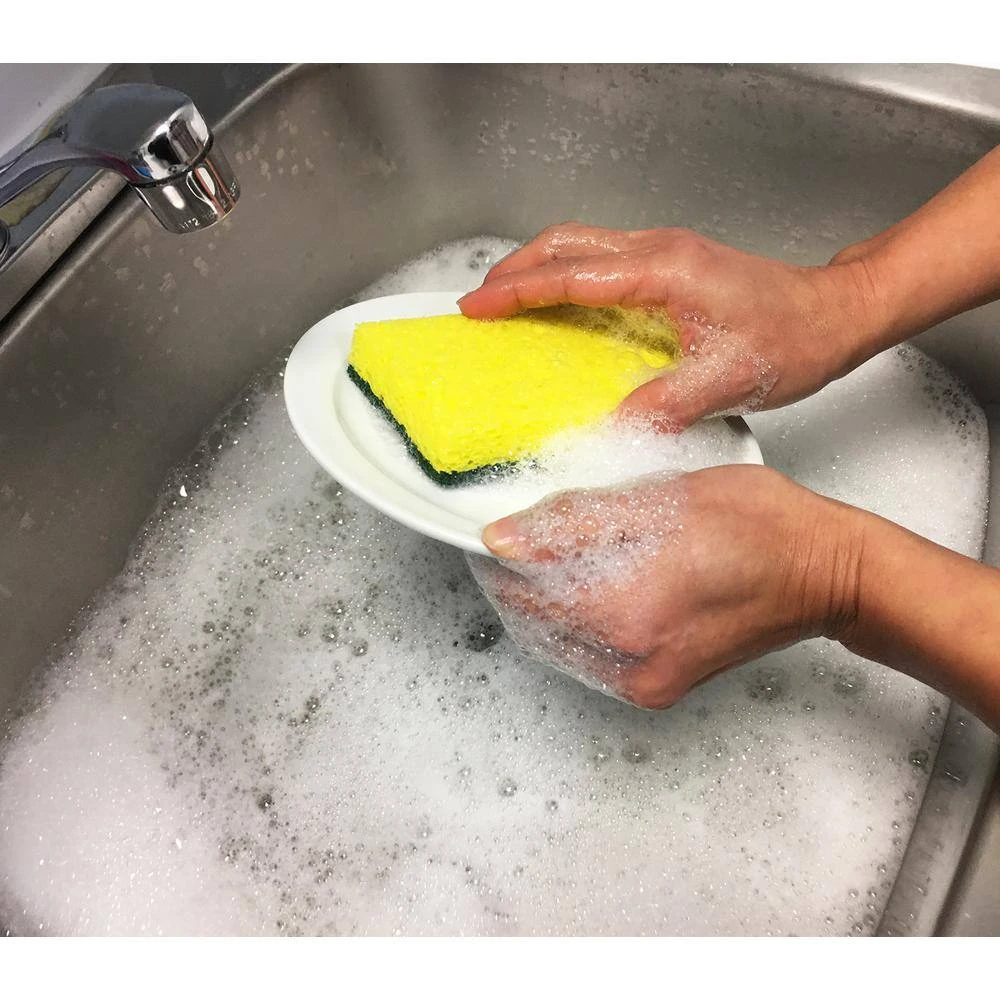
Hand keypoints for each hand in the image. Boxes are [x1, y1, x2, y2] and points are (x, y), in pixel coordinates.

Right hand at [458, 223, 881, 429]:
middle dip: (513, 269)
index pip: (570, 276)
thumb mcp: (728, 381)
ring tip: (505, 302)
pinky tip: (558, 309)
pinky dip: (565, 278)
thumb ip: (664, 405)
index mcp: (664, 271)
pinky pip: (601, 263)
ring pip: (580, 247)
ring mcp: (664, 254)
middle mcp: (659, 251)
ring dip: (537, 269)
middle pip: (564, 245)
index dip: (516, 291)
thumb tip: (610, 428)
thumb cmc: (794, 337)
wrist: (835, 315)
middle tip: (478, 303)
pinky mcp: (671, 267)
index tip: (476, 307)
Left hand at [467, 465, 862, 707]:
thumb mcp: (660, 500)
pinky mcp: (659, 687)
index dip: (502, 557)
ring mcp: (645, 682)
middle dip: (521, 580)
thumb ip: (573, 522)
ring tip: (566, 557)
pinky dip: (580, 622)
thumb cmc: (761, 526)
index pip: (522, 591)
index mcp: (625, 615)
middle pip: (536, 621)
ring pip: (560, 641)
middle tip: (531, 538)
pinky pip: (592, 656)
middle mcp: (630, 664)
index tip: (502, 532)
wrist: (825, 571)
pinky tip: (597, 586)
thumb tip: (505, 538)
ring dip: (548, 601)